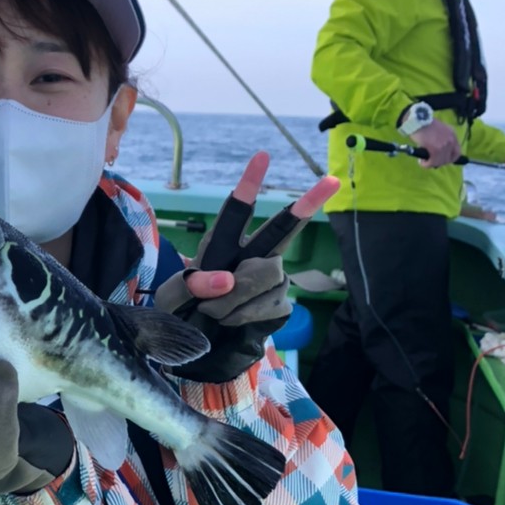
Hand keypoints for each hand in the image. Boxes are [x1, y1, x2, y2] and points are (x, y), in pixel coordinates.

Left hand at [155, 151, 338, 382]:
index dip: (250, 183)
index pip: (237, 211)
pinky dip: (243, 316)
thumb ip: (192, 285)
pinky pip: (267, 305)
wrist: (200, 347)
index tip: (262, 157)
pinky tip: (231, 322)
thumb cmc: (183, 314)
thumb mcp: (173, 298)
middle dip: (308, 204)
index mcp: (223, 245)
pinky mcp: (281, 305)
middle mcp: (253, 255)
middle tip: (332, 181)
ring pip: (267, 276)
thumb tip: (227, 280)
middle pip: (283, 229)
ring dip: (235, 298)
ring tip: (214, 312)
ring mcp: (272, 280)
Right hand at [410, 119, 460, 168]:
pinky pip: (432, 162)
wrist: (417, 120)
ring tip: (425, 161)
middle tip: (432, 161)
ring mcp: (444, 146)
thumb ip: (441, 139)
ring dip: (432, 163)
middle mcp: (451, 140)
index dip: (450, 158)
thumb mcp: (438, 130)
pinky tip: (422, 161)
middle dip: (440, 162)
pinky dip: (426, 164)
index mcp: (452, 134)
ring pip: (441, 162)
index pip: (457, 152)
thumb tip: (437, 151)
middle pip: (449, 159)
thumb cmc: (424, 123)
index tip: (442, 159)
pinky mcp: (436, 150)